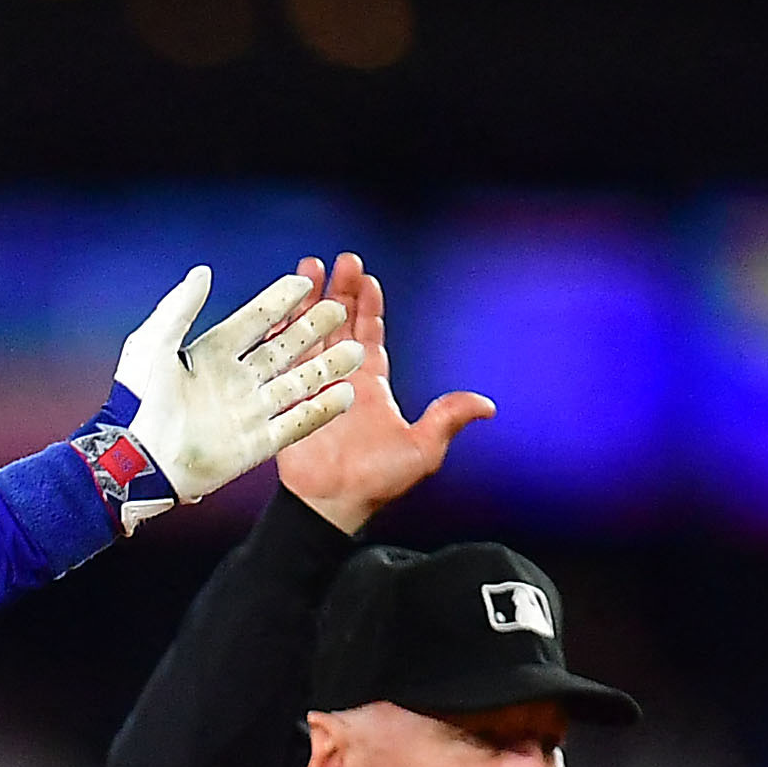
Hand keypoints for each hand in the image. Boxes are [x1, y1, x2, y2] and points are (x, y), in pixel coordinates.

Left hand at [108, 264, 361, 505]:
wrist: (137, 459)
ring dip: (326, 366)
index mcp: (210, 354)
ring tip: (356, 349)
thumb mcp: (153, 344)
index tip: (304, 280)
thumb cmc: (138, 402)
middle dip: (311, 329)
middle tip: (339, 307)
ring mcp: (246, 412)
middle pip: (283, 349)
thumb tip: (202, 272)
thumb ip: (179, 307)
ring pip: (297, 383)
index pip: (254, 321)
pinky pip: (295, 424)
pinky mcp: (254, 444)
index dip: (279, 301)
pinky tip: (345, 394)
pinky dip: (320, 410)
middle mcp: (234, 380)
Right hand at [269, 255, 493, 531]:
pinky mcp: (287, 396)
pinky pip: (283, 358)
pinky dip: (282, 332)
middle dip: (340, 291)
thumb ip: (447, 419)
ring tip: (308, 268)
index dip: (369, 307)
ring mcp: (312, 385)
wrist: (333, 505)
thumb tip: (487, 405)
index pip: (370, 335)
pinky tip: (280, 307)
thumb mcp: (423, 449)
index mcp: (371, 384)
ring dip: (309, 302)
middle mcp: (341, 378)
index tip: (368, 279)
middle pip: (339, 324)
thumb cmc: (378, 481)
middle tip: (342, 261)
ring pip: (310, 332)